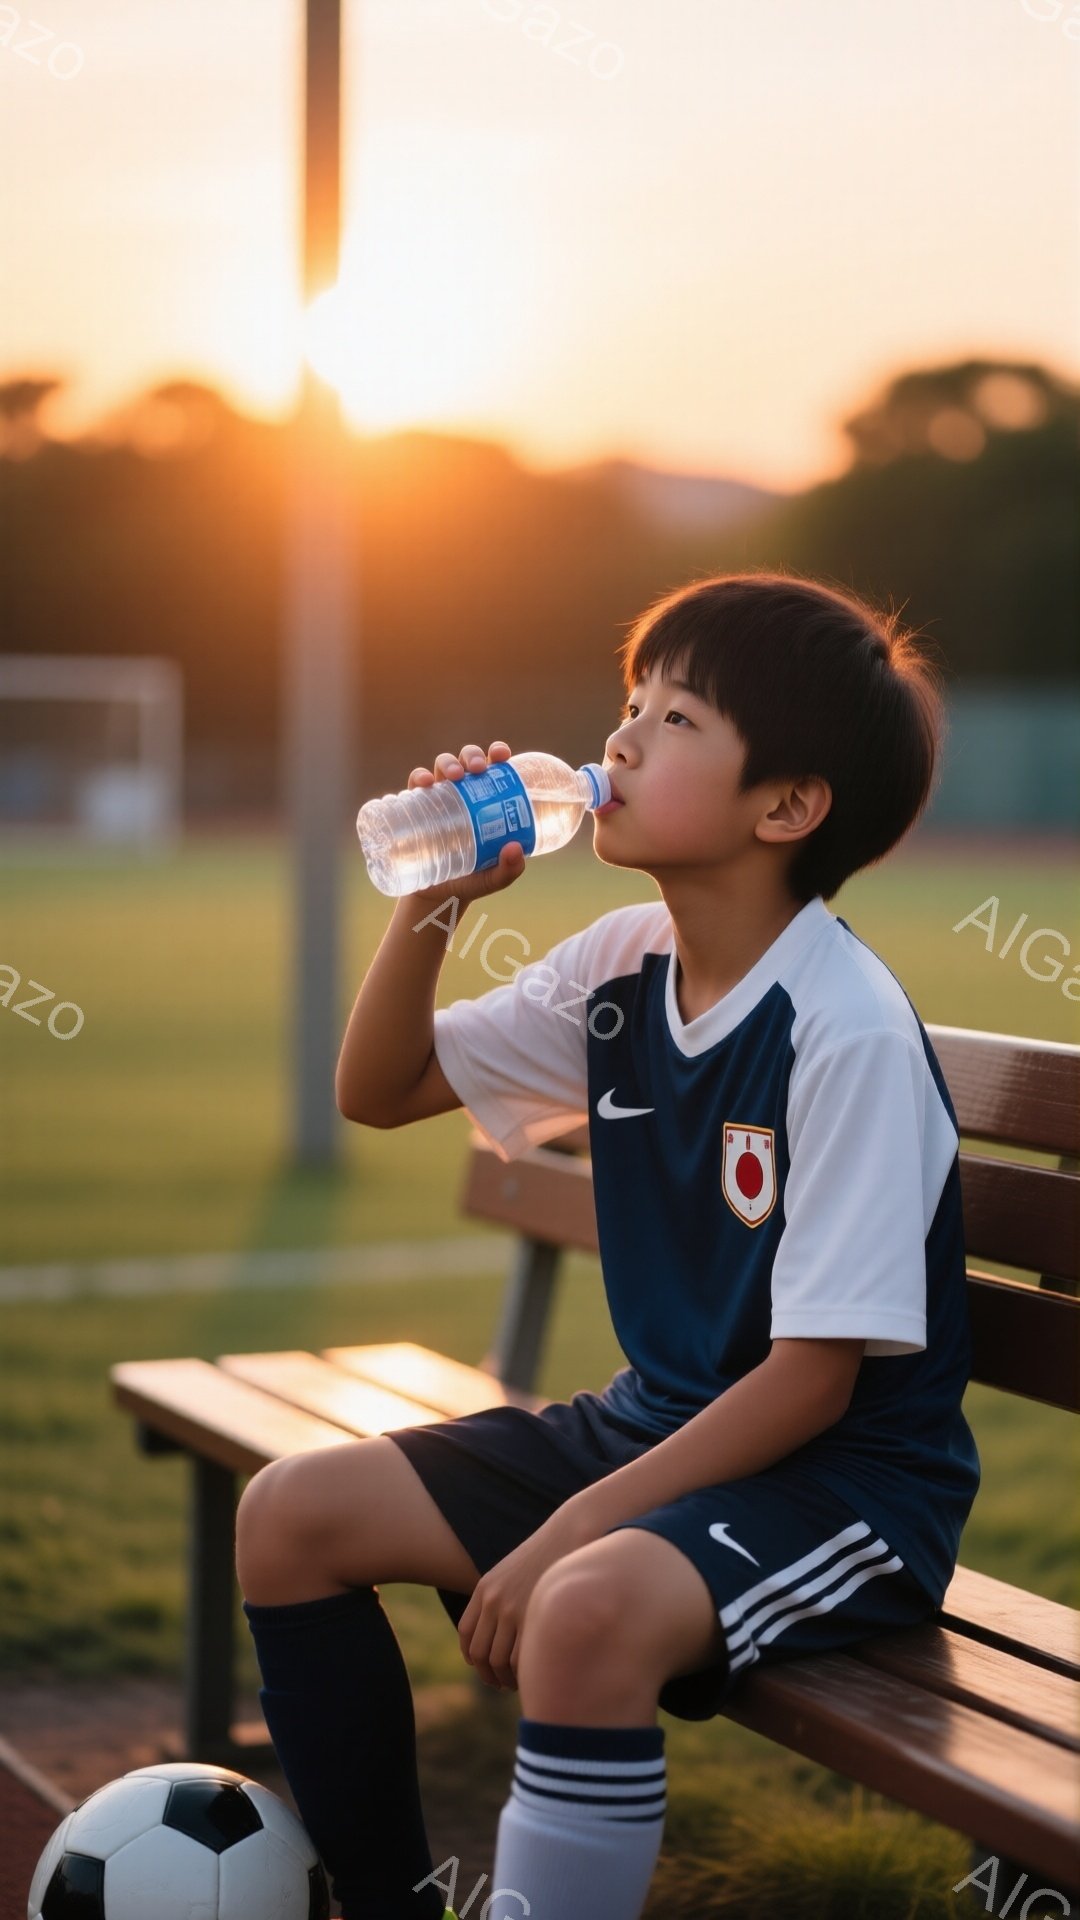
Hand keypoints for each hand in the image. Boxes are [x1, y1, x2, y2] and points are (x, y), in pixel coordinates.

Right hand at [406, 741, 526, 909]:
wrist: (438, 896)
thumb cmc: (472, 880)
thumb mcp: (494, 878)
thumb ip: (510, 868)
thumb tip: (516, 849)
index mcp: (486, 800)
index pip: (494, 769)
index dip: (497, 754)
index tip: (502, 755)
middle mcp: (463, 794)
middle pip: (467, 761)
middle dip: (472, 756)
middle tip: (478, 769)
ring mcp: (440, 798)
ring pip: (442, 766)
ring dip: (448, 762)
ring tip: (455, 776)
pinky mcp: (417, 807)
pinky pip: (416, 784)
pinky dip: (419, 777)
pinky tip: (424, 783)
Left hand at [457, 1502, 588, 1691]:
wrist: (571, 1535)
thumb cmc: (549, 1557)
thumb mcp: (516, 1573)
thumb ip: (503, 1599)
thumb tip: (500, 1634)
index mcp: (485, 1588)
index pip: (467, 1633)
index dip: (472, 1656)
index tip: (482, 1667)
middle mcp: (494, 1600)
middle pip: (480, 1652)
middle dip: (488, 1674)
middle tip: (500, 1683)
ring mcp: (513, 1609)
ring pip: (499, 1661)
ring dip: (505, 1679)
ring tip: (518, 1683)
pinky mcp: (534, 1617)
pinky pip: (520, 1659)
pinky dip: (522, 1674)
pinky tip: (532, 1674)